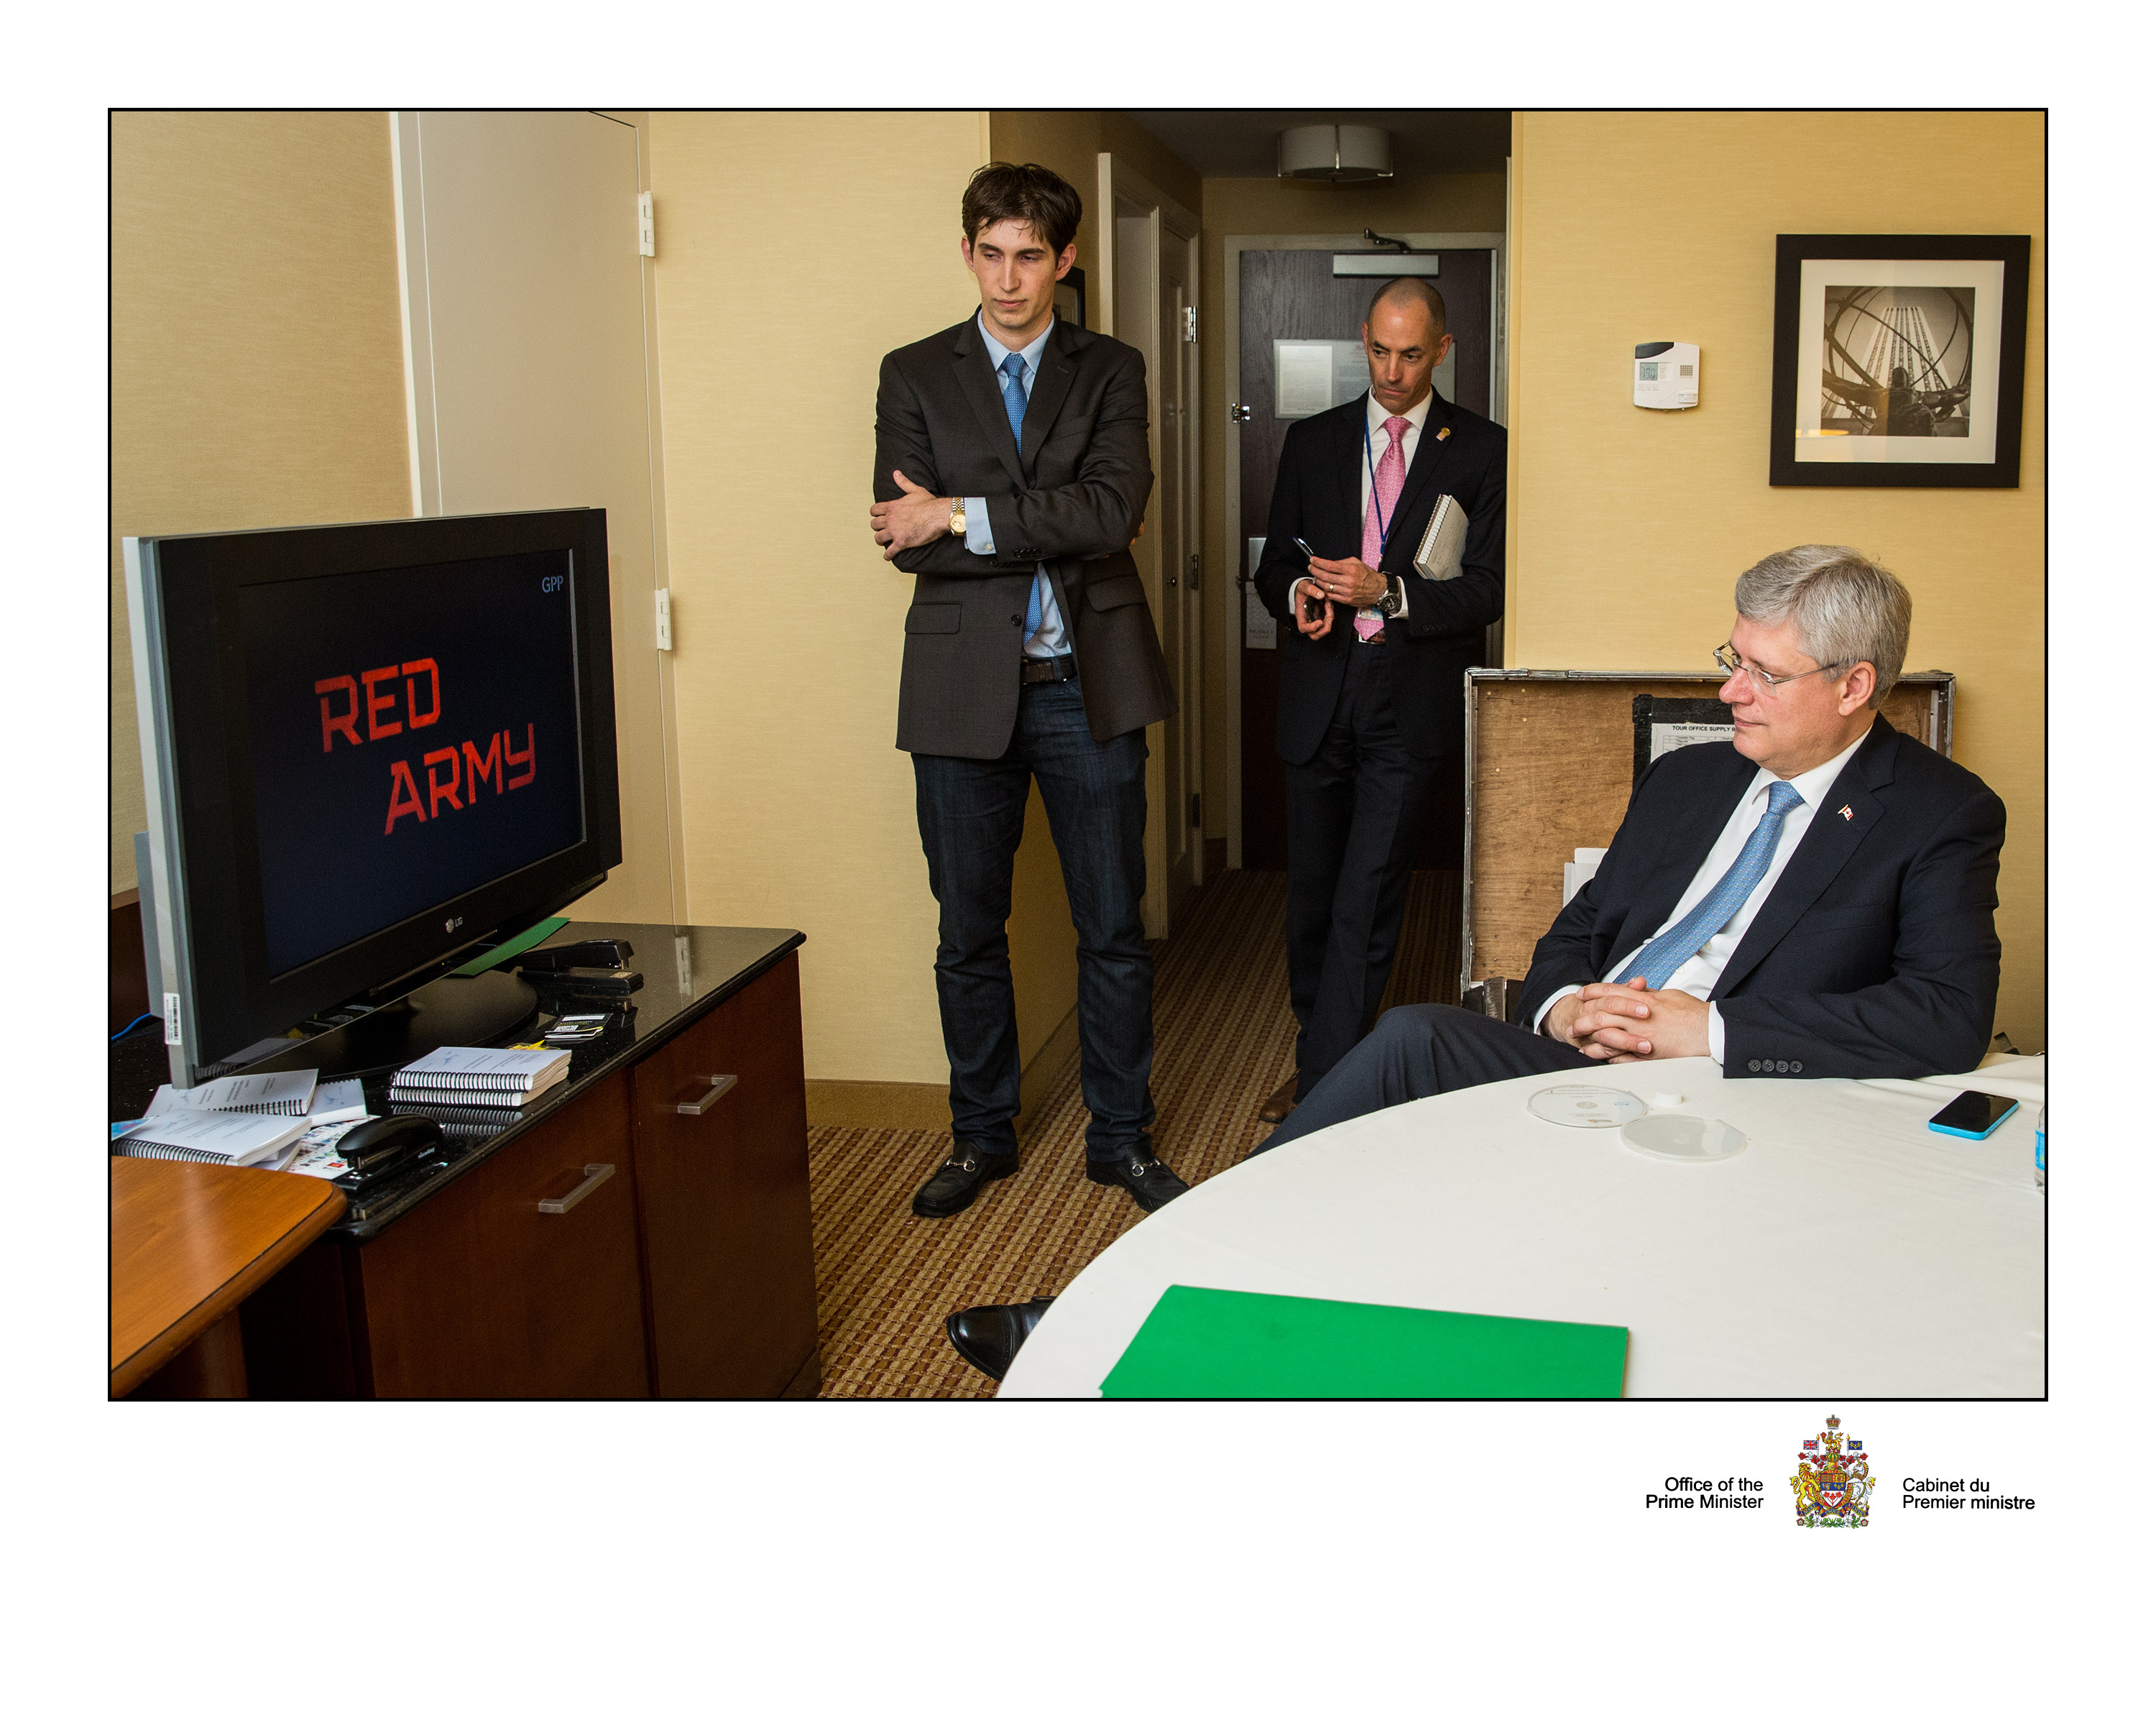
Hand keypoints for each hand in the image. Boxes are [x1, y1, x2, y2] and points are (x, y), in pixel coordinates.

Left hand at [870, 471, 951, 560]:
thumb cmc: (928, 503)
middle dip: (877, 527)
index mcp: (892, 506)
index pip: (874, 510)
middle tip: (881, 529)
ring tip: (883, 541)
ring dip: (880, 540)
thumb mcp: (915, 490)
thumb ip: (903, 482)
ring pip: (878, 538)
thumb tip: (896, 473)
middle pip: (874, 524)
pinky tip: (888, 556)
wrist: (938, 515)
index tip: (877, 516)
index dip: (875, 514)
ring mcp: (895, 531)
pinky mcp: (901, 542)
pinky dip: (888, 555)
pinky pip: (890, 551)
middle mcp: (890, 519)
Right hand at [1291, 577, 1334, 638]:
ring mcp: (1315, 620)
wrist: (1306, 588)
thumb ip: (1311, 589)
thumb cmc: (1302, 589)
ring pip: (1324, 628)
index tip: (1320, 622)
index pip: (1303, 628)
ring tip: (1328, 604)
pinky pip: (1328, 620)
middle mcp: (1308, 620)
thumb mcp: (1304, 586)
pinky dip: (1331, 613)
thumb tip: (1321, 595)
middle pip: (1315, 635)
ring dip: (1330, 618)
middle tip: (1329, 617)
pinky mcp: (1321, 617)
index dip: (1312, 628)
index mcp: (1301, 615)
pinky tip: (1328, 604)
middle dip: (1325, 629)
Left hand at [1306, 554, 1387, 609]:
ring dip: (1318, 581)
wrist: (1379, 590)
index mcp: (1351, 570)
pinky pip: (1331, 596)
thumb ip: (1342, 562)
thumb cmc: (1368, 575)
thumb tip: (1328, 563)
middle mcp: (1348, 581)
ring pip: (1326, 587)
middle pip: (1325, 576)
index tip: (1312, 560)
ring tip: (1316, 576)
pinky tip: (1322, 586)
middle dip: (1315, 571)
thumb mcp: (1357, 563)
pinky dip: (1324, 590)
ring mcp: (1347, 592)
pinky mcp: (1347, 600)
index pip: (1329, 565)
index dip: (1318, 562)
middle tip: (1311, 567)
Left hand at [1555, 977, 1711, 1062]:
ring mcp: (1641, 1037)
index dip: (1593, 992)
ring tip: (1579, 1041)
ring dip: (1590, 1038)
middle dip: (1584, 1018)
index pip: (1611, 992)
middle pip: (1602, 1014)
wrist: (1709, 1031)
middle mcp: (1639, 1018)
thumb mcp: (1669, 996)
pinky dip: (1606, 1056)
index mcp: (1644, 1000)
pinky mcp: (1647, 1054)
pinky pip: (1620, 1056)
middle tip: (1574, 1022)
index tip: (1581, 994)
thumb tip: (1638, 991)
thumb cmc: (1693, 1014)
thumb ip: (1650, 994)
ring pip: (1607, 1035)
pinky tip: (1596, 1056)